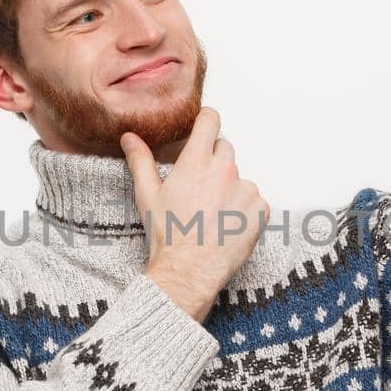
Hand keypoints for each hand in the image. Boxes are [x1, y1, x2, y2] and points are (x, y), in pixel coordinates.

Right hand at [121, 108, 268, 321]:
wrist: (189, 270)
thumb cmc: (167, 234)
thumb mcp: (148, 195)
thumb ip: (141, 161)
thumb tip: (129, 137)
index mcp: (196, 160)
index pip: (210, 120)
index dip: (207, 121)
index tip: (203, 128)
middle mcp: (225, 169)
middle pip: (224, 148)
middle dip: (213, 161)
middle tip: (200, 187)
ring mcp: (246, 189)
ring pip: (240, 177)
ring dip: (230, 187)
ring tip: (213, 212)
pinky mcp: (260, 209)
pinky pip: (255, 200)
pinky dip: (245, 209)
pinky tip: (227, 224)